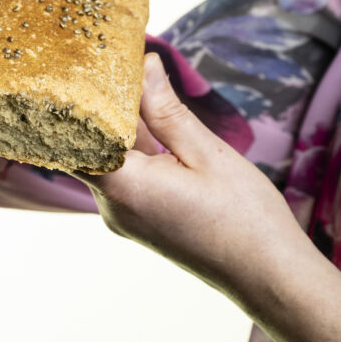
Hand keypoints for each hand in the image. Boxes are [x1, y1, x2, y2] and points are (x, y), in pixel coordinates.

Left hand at [73, 53, 340, 341]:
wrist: (268, 276)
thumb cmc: (245, 219)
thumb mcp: (207, 154)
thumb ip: (167, 111)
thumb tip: (143, 65)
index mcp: (123, 187)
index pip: (72, 137)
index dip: (72, 102)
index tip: (81, 68)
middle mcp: (112, 205)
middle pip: (87, 145)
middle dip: (98, 107)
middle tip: (110, 65)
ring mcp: (122, 215)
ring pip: (106, 159)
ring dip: (118, 127)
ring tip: (132, 85)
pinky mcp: (136, 219)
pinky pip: (122, 175)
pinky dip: (131, 149)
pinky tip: (149, 122)